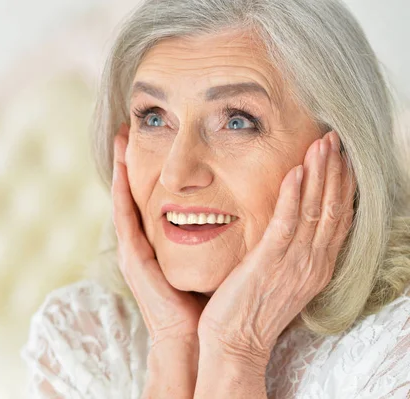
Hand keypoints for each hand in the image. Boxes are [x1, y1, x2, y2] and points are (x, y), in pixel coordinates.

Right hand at [112, 123, 204, 397]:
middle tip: (128, 126)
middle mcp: (143, 243)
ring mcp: (134, 250)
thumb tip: (239, 210)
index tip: (152, 137)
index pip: (152, 197)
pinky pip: (124, 217)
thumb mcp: (212, 259)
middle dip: (128, 160)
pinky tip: (122, 165)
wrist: (194, 339)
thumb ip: (216, 234)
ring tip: (119, 136)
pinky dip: (121, 190)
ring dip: (121, 167)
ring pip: (124, 199)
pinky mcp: (133, 259)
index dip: (148, 169)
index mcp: (161, 242)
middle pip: (134, 192)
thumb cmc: (207, 301)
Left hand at [197, 131, 355, 366]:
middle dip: (335, 170)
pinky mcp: (269, 263)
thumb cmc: (251, 311)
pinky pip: (286, 223)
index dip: (342, 185)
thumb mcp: (280, 278)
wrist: (235, 343)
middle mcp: (313, 263)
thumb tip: (288, 227)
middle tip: (334, 139)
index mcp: (317, 266)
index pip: (339, 218)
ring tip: (321, 143)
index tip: (340, 157)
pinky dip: (293, 195)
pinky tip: (295, 172)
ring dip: (319, 173)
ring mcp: (294, 263)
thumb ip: (289, 252)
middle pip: (334, 207)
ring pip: (316, 209)